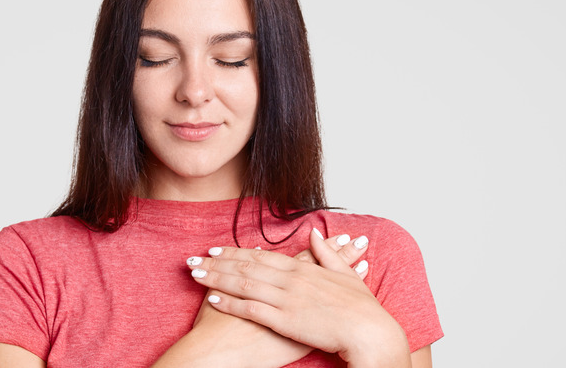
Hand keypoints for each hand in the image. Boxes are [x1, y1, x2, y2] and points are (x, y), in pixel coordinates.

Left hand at [187, 229, 409, 366]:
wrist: (370, 331)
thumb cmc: (361, 308)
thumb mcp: (345, 274)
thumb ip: (326, 253)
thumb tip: (315, 233)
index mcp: (303, 268)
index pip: (262, 256)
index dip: (237, 252)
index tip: (217, 249)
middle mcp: (290, 280)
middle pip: (246, 267)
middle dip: (218, 262)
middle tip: (195, 258)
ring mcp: (286, 299)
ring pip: (243, 284)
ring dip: (216, 278)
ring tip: (195, 274)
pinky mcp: (284, 320)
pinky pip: (250, 309)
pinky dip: (229, 304)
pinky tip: (212, 300)